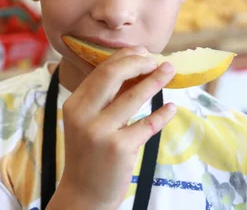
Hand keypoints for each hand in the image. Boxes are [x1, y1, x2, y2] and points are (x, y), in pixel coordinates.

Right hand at [51, 47, 176, 208]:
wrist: (84, 194)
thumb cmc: (89, 155)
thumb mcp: (88, 123)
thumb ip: (106, 99)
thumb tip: (135, 70)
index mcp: (74, 104)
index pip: (100, 71)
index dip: (124, 58)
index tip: (142, 52)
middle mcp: (83, 115)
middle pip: (112, 76)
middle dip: (138, 63)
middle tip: (156, 60)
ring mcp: (100, 132)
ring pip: (133, 97)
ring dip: (155, 81)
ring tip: (170, 71)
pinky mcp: (119, 148)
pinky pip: (147, 125)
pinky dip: (162, 114)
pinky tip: (172, 107)